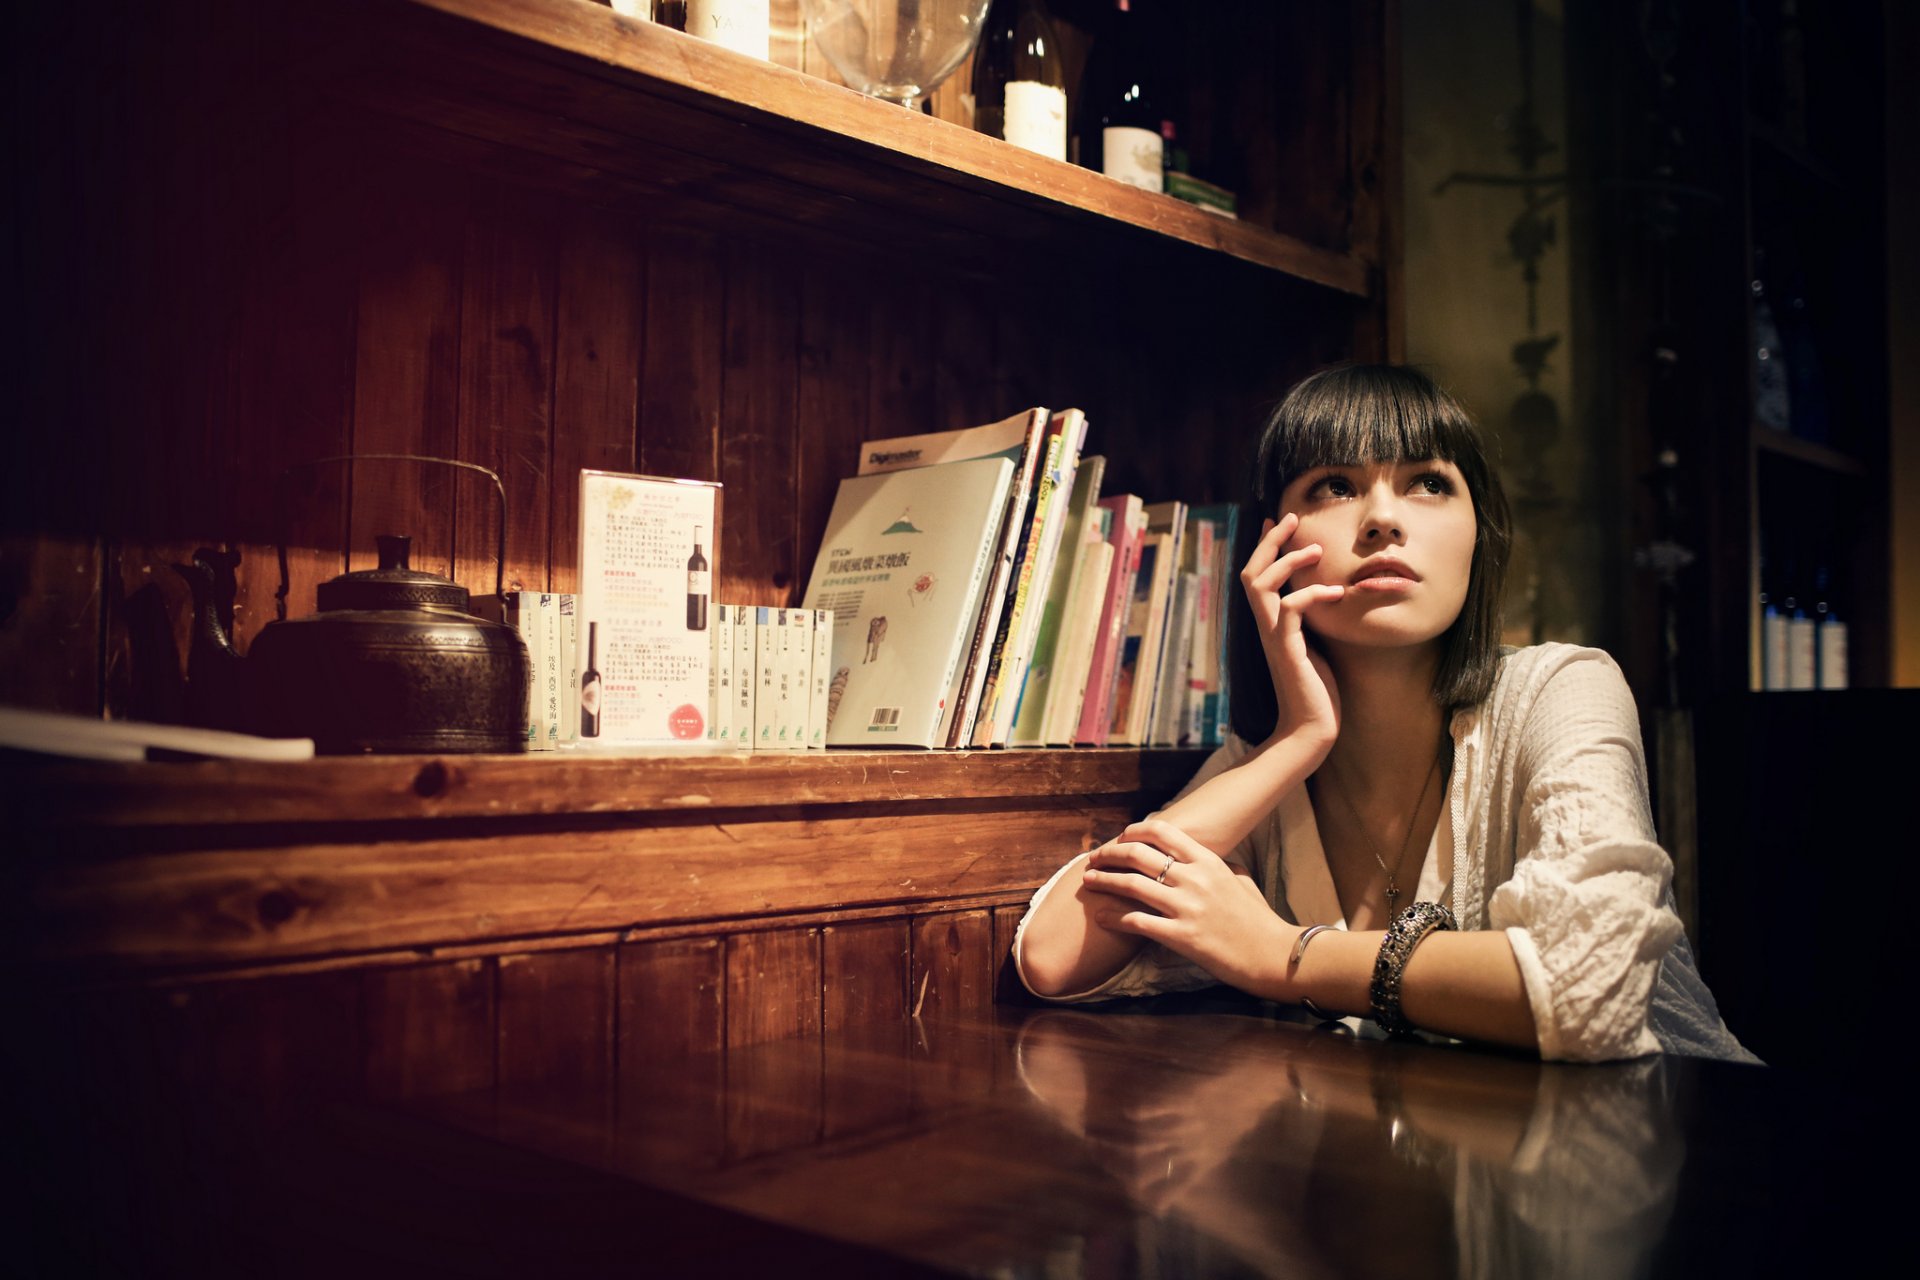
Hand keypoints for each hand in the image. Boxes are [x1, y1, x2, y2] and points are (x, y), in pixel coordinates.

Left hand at [1080, 819, 1295, 994]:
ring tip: (1088, 882)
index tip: (1119, 838)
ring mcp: (1187, 907)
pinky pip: (1137, 922)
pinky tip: (1100, 916)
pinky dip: (1113, 917)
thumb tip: (1206, 858)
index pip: (1162, 832)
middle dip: (1110, 853)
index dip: (1133, 831)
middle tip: (1094, 858)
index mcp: (1208, 861)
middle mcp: (1195, 879)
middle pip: (1139, 855)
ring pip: (1132, 885)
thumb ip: (1219, 865)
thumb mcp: (1240, 880)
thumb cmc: (1258, 919)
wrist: (1272, 954)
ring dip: (1104, 881)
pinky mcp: (1181, 937)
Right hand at [1241, 512, 1343, 754]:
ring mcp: (1274, 638)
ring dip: (1287, 561)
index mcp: (1271, 624)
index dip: (1265, 546)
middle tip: (1290, 518)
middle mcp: (1266, 627)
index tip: (1277, 521)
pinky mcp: (1288, 651)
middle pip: (1251, 572)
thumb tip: (1325, 594)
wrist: (1310, 730)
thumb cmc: (1316, 692)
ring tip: (1316, 549)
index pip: (1257, 576)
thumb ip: (1311, 622)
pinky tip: (1334, 591)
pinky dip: (1311, 594)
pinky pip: (1291, 611)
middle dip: (1270, 542)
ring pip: (1261, 585)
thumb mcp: (1316, 646)